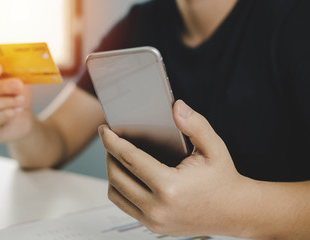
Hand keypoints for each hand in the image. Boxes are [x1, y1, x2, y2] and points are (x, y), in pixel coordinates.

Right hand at [0, 63, 33, 141]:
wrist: (24, 117)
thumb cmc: (16, 95)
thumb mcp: (16, 82)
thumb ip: (11, 75)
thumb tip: (11, 70)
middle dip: (0, 87)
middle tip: (18, 85)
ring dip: (5, 102)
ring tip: (21, 100)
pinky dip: (6, 114)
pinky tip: (17, 111)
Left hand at [99, 100, 249, 236]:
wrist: (235, 212)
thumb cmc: (223, 179)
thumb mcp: (214, 148)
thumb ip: (195, 124)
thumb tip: (176, 106)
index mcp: (170, 187)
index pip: (129, 159)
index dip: (112, 141)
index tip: (104, 130)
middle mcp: (157, 207)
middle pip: (116, 176)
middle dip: (108, 154)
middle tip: (111, 140)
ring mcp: (153, 221)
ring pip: (115, 193)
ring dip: (112, 172)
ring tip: (117, 156)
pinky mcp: (152, 226)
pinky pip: (124, 205)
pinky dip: (120, 188)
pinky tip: (128, 174)